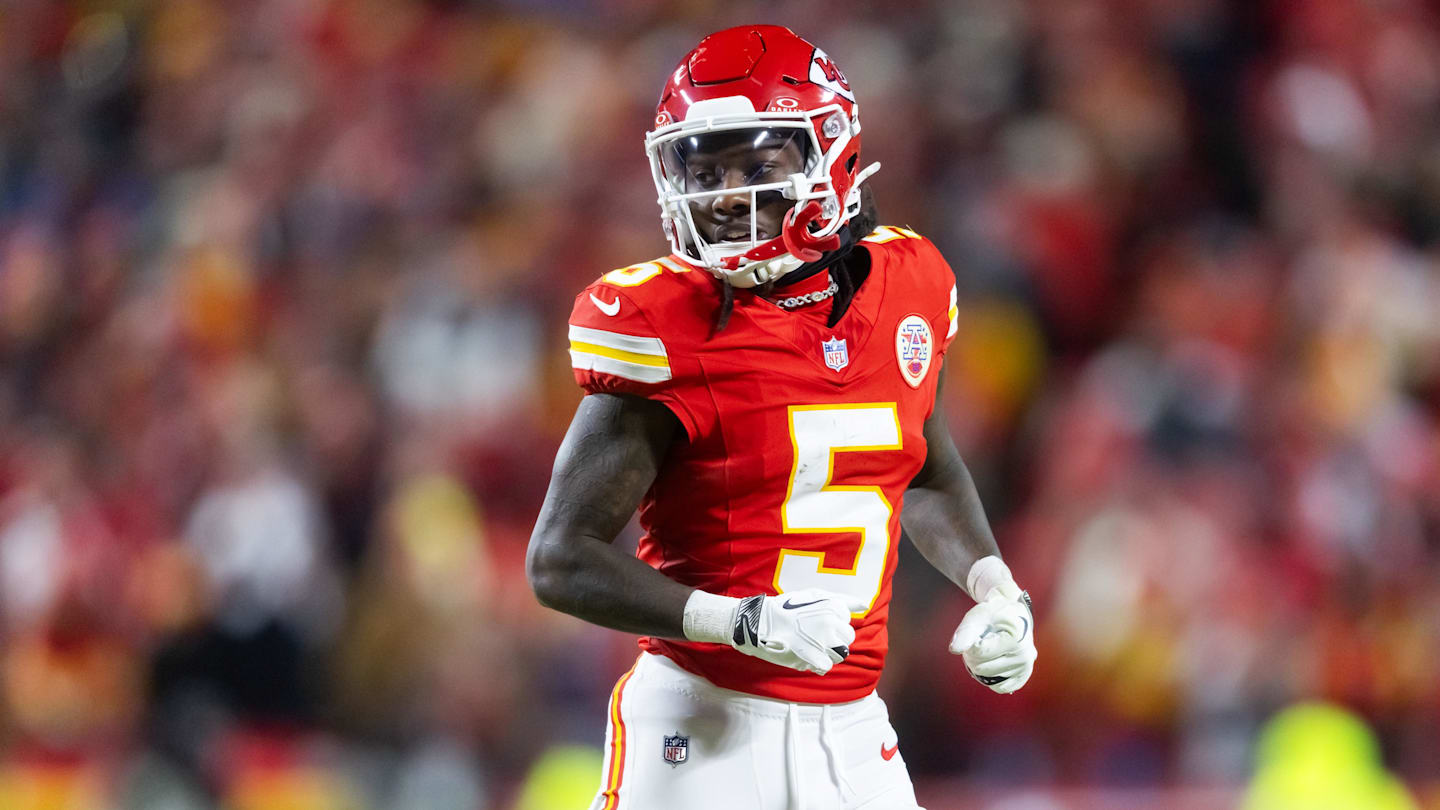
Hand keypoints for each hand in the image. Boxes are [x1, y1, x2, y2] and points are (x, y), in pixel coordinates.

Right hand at [730, 588, 863, 674]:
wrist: (761, 622)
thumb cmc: (788, 608)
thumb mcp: (815, 596)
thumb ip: (842, 600)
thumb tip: (864, 605)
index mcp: (834, 606)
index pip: (847, 624)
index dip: (832, 626)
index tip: (815, 623)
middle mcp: (831, 622)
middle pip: (847, 640)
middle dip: (834, 641)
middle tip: (813, 637)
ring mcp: (823, 641)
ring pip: (840, 656)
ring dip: (826, 654)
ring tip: (809, 646)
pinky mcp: (814, 657)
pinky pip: (827, 666)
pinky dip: (817, 664)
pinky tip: (805, 657)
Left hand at [950, 580, 1035, 694]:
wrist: (1013, 613)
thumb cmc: (993, 613)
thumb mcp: (977, 616)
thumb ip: (965, 632)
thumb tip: (954, 650)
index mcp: (1016, 638)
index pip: (978, 653)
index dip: (970, 643)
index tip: (978, 633)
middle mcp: (1025, 655)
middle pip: (981, 669)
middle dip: (973, 656)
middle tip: (981, 641)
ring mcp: (1025, 668)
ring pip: (988, 680)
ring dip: (980, 665)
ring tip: (989, 649)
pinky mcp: (1023, 676)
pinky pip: (1000, 687)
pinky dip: (991, 678)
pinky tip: (993, 662)